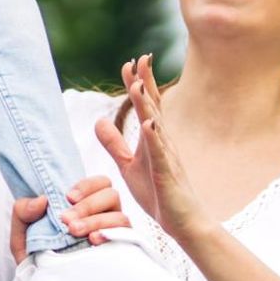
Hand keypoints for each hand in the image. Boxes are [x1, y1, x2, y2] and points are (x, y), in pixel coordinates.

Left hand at [8, 176, 130, 261]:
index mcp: (84, 205)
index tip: (68, 198)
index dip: (87, 186)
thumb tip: (42, 200)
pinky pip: (125, 237)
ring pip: (119, 216)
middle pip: (111, 195)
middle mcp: (103, 216)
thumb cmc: (35, 256)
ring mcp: (113, 234)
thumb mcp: (22, 232)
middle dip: (88, 205)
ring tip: (75, 232)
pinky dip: (110, 234)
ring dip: (96, 220)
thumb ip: (23, 211)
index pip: (99, 183)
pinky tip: (94, 241)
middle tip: (67, 220)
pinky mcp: (119, 252)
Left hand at [96, 55, 212, 243]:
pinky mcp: (167, 175)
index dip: (138, 83)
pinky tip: (149, 123)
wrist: (181, 223)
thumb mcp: (128, 165)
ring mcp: (167, 157)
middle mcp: (162, 142)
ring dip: (147, 104)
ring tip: (138, 85)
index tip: (129, 62)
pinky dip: (155, 138)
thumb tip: (98, 121)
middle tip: (140, 58)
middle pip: (153, 106)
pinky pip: (161, 154)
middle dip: (146, 83)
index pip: (145, 105)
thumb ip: (114, 144)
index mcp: (153, 138)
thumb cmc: (158, 193)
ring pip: (156, 125)